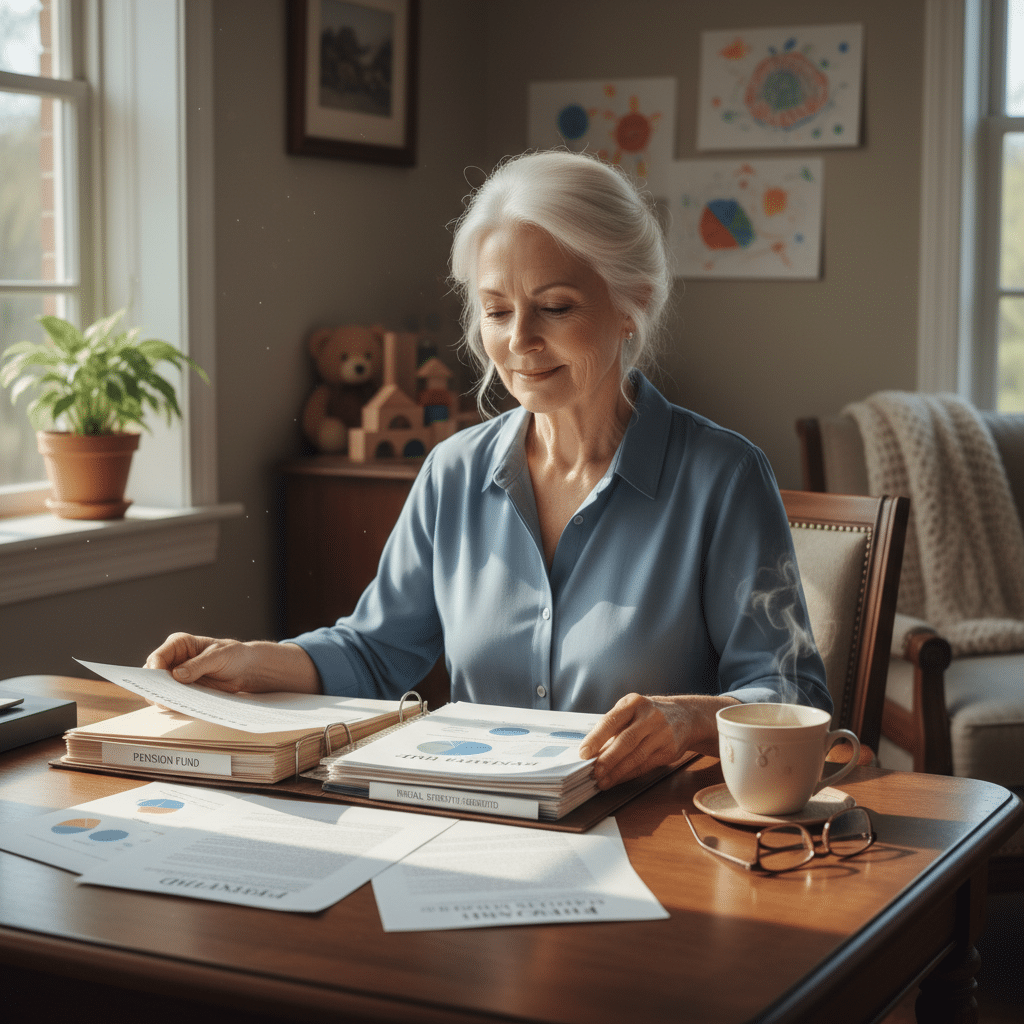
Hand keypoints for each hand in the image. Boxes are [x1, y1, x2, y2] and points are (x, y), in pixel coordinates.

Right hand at [145, 633, 320, 693]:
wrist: (245, 669)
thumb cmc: (233, 655)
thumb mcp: (217, 657)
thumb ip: (198, 665)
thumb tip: (177, 675)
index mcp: (178, 644)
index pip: (157, 658)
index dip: (154, 671)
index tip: (160, 683)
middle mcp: (173, 659)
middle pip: (153, 676)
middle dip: (156, 688)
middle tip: (164, 699)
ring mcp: (176, 676)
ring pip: (159, 690)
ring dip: (164, 699)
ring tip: (173, 705)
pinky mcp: (183, 689)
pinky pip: (172, 699)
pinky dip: (174, 704)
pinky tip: (181, 707)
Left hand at [578, 693, 738, 789]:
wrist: (685, 716)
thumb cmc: (648, 714)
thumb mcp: (631, 710)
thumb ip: (613, 726)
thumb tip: (592, 751)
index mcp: (634, 703)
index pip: (612, 721)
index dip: (596, 738)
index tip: (583, 753)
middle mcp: (650, 716)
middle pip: (626, 740)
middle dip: (608, 759)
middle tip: (593, 772)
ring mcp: (662, 733)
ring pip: (637, 756)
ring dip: (617, 772)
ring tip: (602, 781)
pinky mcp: (670, 750)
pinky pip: (646, 765)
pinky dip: (629, 774)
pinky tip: (617, 780)